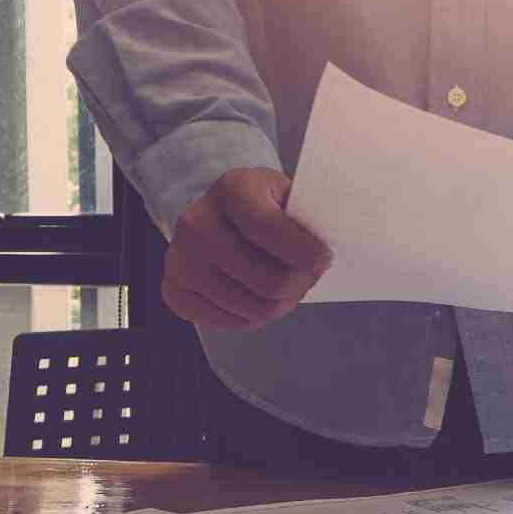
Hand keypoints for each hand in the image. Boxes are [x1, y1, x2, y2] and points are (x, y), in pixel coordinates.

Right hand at [162, 168, 331, 330]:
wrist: (210, 209)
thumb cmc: (259, 203)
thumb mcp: (284, 191)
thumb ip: (307, 215)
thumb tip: (337, 243)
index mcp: (230, 189)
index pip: (269, 230)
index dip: (305, 253)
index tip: (324, 260)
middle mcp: (197, 224)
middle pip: (266, 280)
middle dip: (300, 284)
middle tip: (308, 277)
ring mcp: (181, 261)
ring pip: (253, 308)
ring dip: (282, 304)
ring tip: (288, 288)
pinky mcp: (175, 291)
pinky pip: (231, 323)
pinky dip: (256, 317)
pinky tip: (260, 296)